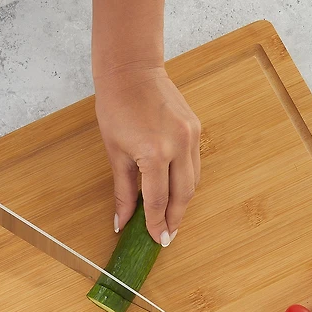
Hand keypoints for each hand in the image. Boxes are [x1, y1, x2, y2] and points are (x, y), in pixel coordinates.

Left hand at [93, 67, 200, 245]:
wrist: (131, 71)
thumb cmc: (116, 108)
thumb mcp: (115, 154)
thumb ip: (123, 191)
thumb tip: (122, 222)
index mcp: (154, 153)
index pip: (157, 200)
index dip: (156, 224)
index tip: (157, 240)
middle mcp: (178, 146)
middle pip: (182, 195)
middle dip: (175, 219)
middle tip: (167, 237)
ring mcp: (191, 136)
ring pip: (193, 181)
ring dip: (183, 203)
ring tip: (172, 219)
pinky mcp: (196, 129)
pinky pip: (195, 164)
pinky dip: (187, 182)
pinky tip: (177, 192)